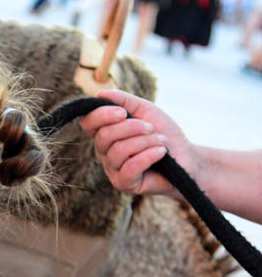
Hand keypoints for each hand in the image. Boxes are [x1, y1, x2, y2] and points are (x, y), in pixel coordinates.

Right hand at [79, 89, 196, 196]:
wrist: (186, 158)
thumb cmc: (163, 133)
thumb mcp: (145, 111)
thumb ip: (123, 100)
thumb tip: (100, 93)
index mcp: (105, 134)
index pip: (88, 123)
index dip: (101, 115)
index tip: (123, 112)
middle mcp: (104, 152)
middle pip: (104, 136)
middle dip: (132, 128)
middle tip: (151, 128)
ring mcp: (112, 169)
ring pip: (119, 151)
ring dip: (145, 142)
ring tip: (161, 141)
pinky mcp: (124, 183)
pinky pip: (129, 168)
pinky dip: (148, 156)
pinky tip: (161, 152)